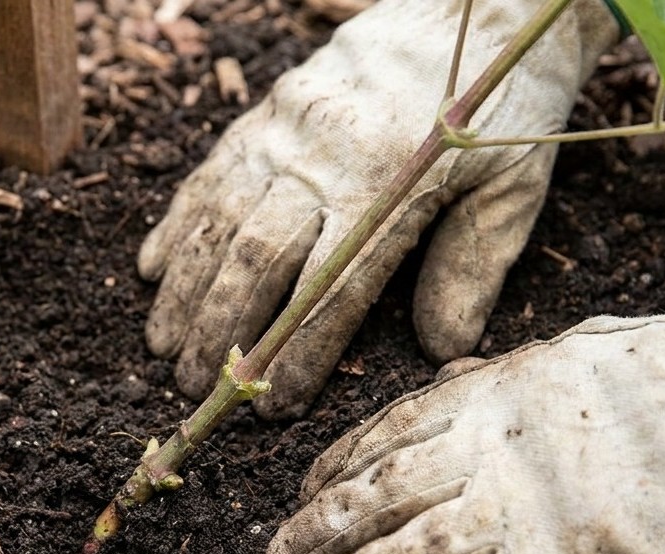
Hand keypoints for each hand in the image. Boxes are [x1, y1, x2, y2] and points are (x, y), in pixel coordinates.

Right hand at [139, 0, 618, 417]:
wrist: (477, 4)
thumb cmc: (503, 105)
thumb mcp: (512, 186)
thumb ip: (473, 267)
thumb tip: (439, 347)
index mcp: (390, 180)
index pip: (332, 288)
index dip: (299, 352)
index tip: (275, 403)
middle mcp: (325, 155)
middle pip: (256, 257)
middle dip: (221, 330)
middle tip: (197, 386)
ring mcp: (287, 128)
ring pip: (219, 218)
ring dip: (185, 289)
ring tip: (161, 345)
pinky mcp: (269, 109)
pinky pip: (210, 173)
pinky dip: (177, 223)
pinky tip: (152, 268)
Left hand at [267, 277, 664, 553]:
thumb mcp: (564, 352)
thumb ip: (494, 380)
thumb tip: (443, 385)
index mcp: (487, 392)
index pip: (383, 435)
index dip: (333, 470)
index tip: (304, 496)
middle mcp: (491, 449)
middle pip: (379, 497)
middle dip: (318, 534)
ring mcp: (528, 510)